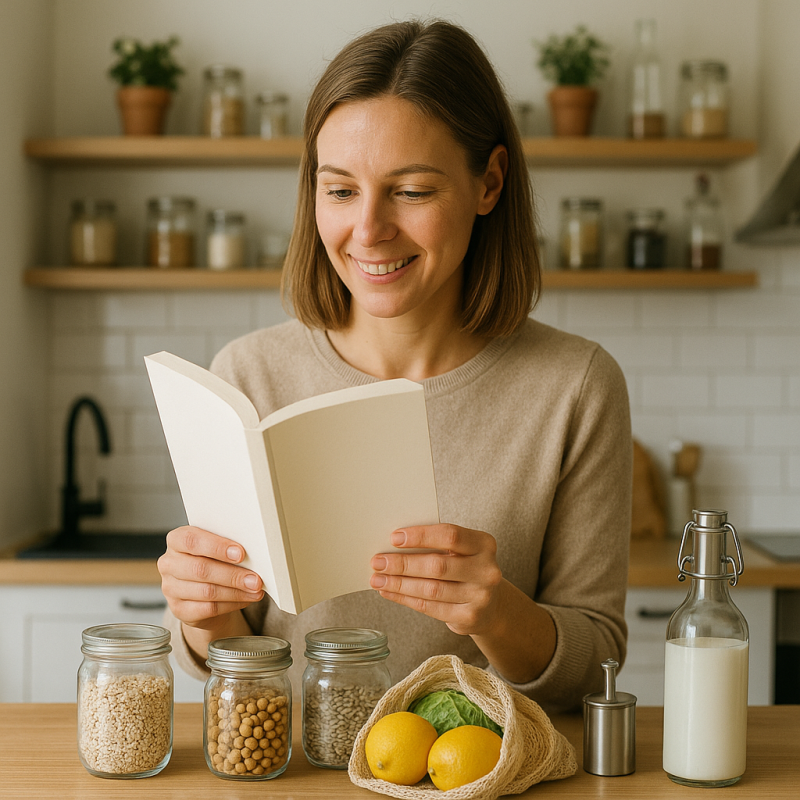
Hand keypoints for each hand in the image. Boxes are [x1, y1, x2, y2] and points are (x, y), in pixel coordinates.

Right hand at [158, 525, 263, 632]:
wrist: (203, 590)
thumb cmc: (213, 560)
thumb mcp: (217, 549)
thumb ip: (228, 547)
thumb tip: (254, 555)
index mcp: (177, 540)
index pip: (192, 540)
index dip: (217, 547)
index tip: (240, 553)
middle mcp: (169, 563)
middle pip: (200, 569)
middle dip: (232, 575)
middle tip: (255, 579)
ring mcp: (170, 588)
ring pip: (206, 591)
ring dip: (236, 592)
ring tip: (255, 590)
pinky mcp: (179, 610)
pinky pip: (208, 609)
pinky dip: (232, 604)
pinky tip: (245, 599)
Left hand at [369, 524, 503, 635]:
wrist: (491, 604)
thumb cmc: (466, 569)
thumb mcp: (462, 551)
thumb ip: (437, 545)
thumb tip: (393, 545)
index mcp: (484, 544)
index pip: (450, 535)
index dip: (421, 536)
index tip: (394, 538)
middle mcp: (486, 570)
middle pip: (438, 565)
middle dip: (403, 563)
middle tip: (378, 561)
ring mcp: (480, 596)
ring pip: (431, 589)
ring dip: (399, 584)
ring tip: (378, 578)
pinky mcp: (469, 617)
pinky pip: (430, 607)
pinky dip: (405, 599)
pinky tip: (390, 592)